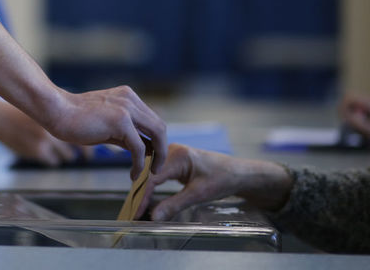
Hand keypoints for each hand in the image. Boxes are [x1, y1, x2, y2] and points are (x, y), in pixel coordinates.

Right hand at [0, 102, 83, 165]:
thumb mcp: (43, 111)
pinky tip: (44, 152)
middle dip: (81, 153)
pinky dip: (51, 158)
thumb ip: (60, 119)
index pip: (82, 132)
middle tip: (85, 156)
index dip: (90, 142)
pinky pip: (53, 161)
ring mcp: (47, 140)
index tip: (93, 149)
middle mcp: (56, 127)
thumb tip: (80, 131)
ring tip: (59, 150)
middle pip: (78, 146)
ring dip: (65, 155)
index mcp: (59, 115)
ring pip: (66, 156)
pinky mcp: (37, 151)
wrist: (0, 118)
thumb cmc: (23, 114)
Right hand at [44, 86, 166, 179]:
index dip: (156, 140)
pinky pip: (139, 147)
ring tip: (150, 172)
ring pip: (156, 134)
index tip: (153, 157)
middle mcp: (130, 99)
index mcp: (128, 96)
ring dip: (157, 156)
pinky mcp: (120, 121)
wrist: (56, 111)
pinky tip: (133, 174)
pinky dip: (140, 163)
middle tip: (156, 167)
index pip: (152, 119)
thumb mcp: (106, 123)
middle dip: (161, 149)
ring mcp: (127, 108)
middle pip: (159, 126)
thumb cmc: (75, 119)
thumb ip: (124, 132)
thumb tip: (140, 149)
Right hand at [134, 144, 292, 220]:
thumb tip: (153, 218)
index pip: (152, 177)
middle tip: (132, 211)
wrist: (238, 172)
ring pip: (151, 173)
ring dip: (144, 189)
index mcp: (177, 156)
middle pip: (148, 173)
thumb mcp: (198, 194)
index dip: (142, 196)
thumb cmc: (222, 179)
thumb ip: (174, 205)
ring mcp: (172, 154)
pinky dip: (152, 186)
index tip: (136, 212)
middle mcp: (171, 151)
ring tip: (136, 206)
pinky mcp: (174, 161)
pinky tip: (146, 197)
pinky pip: (158, 173)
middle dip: (139, 192)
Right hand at [339, 92, 369, 148]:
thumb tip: (348, 115)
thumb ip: (361, 124)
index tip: (345, 119)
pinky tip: (361, 124)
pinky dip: (355, 114)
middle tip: (349, 124)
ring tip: (356, 125)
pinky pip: (358, 106)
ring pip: (352, 102)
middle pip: (349, 98)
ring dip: (350, 112)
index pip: (350, 97)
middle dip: (345, 110)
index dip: (343, 107)